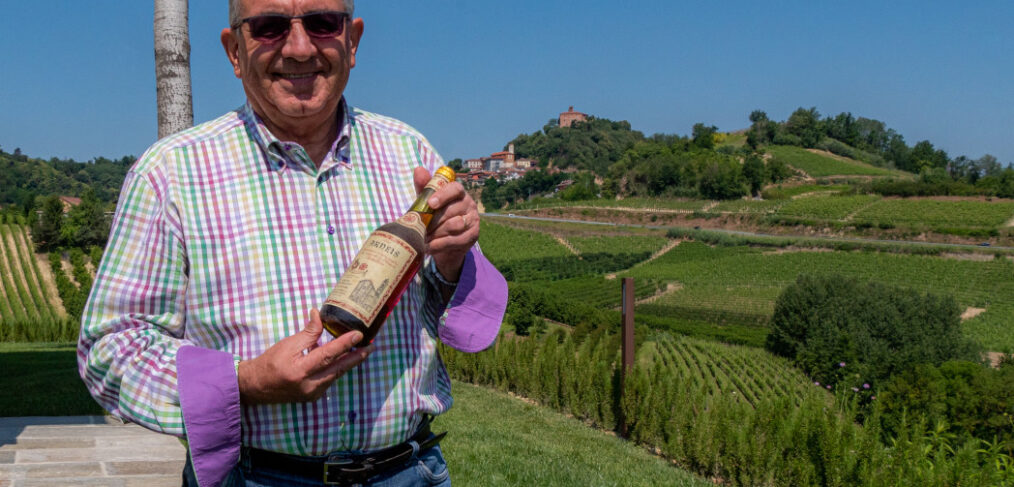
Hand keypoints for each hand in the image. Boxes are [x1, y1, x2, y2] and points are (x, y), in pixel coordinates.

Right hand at [237, 309, 373, 404]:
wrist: (255, 387)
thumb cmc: (270, 362)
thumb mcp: (288, 343)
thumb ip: (308, 332)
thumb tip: (319, 314)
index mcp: (300, 370)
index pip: (328, 355)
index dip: (345, 343)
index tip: (358, 334)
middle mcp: (309, 385)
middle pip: (339, 369)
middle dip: (357, 357)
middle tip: (371, 346)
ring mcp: (312, 394)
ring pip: (336, 375)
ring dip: (349, 362)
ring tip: (362, 350)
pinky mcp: (313, 397)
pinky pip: (329, 380)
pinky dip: (336, 369)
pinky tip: (343, 359)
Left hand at [414, 166, 478, 280]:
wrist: (443, 242)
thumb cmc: (435, 217)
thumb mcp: (427, 202)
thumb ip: (424, 187)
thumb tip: (418, 169)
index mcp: (458, 192)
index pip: (455, 188)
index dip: (443, 195)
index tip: (430, 203)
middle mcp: (469, 203)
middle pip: (452, 210)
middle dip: (433, 220)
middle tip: (419, 227)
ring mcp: (473, 219)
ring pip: (454, 225)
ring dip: (436, 233)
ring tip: (423, 237)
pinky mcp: (474, 235)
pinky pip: (456, 240)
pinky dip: (440, 244)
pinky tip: (430, 247)